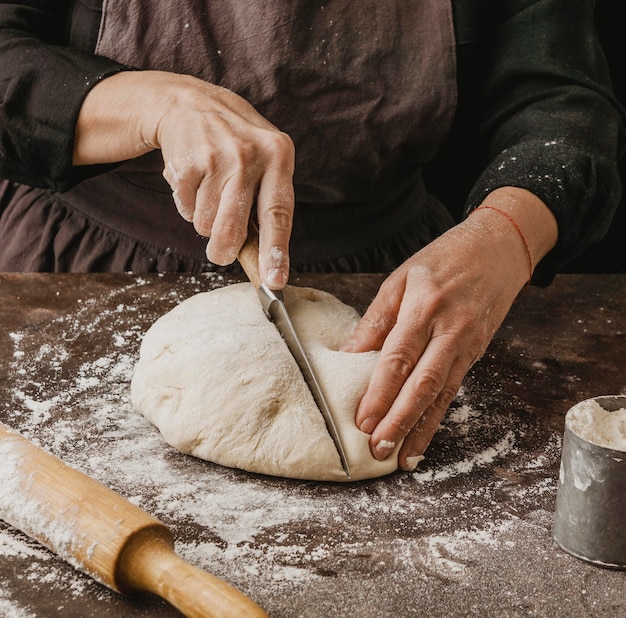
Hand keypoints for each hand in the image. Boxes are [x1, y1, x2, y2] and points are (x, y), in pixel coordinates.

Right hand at [73, 71, 294, 287]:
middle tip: (220, 253)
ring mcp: (216, 157)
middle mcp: (250, 155)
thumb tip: (265, 262)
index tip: (274, 282)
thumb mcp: (264, 160)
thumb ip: (268, 204)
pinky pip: (186, 210)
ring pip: (207, 224)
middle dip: (224, 250)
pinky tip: (195, 180)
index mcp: (279, 156)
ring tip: (210, 191)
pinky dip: (188, 204)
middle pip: (233, 229)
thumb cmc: (236, 145)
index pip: (279, 213)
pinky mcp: (186, 162)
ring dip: (205, 218)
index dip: (276, 252)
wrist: (191, 103)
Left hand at [343, 188, 557, 469]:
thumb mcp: (401, 279)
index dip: (380, 392)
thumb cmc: (444, 259)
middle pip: (423, 384)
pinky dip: (438, 417)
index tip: (362, 420)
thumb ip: (375, 320)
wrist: (499, 249)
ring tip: (401, 459)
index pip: (398, 357)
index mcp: (424, 307)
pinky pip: (454, 390)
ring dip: (421, 430)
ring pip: (442, 395)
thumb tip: (349, 355)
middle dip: (400, 421)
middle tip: (379, 449)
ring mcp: (467, 345)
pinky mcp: (476, 354)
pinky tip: (424, 437)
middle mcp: (449, 330)